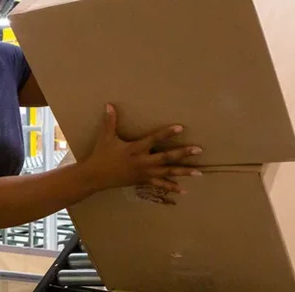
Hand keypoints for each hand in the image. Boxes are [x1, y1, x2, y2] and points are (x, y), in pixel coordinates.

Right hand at [81, 104, 202, 193]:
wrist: (95, 177)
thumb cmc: (101, 155)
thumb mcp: (105, 137)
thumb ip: (110, 121)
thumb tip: (109, 104)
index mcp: (134, 149)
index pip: (154, 139)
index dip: (167, 133)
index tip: (181, 127)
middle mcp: (142, 162)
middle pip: (166, 158)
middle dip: (182, 153)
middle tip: (198, 149)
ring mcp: (144, 173)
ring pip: (167, 173)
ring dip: (183, 172)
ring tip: (199, 172)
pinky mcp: (143, 181)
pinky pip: (160, 185)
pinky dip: (172, 187)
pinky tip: (184, 189)